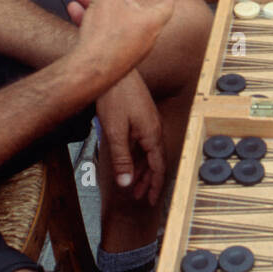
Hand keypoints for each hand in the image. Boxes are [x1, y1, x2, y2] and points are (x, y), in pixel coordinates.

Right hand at [67, 0, 173, 83]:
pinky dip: (94, 25)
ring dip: (98, 8)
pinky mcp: (118, 60)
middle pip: (133, 10)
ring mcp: (133, 50)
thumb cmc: (105, 35)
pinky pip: (108, 37)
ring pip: (116, 22)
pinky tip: (75, 14)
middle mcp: (148, 36)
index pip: (167, 5)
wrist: (91, 73)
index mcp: (153, 20)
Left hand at [95, 70, 164, 200]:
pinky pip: (144, 142)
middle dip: (148, 180)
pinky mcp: (141, 116)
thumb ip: (122, 159)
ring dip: (142, 168)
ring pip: (149, 152)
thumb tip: (127, 183)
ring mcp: (149, 122)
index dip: (155, 185)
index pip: (158, 167)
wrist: (113, 71)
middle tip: (140, 196)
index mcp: (152, 134)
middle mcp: (154, 128)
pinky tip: (129, 159)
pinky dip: (138, 155)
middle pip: (155, 161)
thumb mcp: (115, 132)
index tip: (152, 200)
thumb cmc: (115, 97)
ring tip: (133, 183)